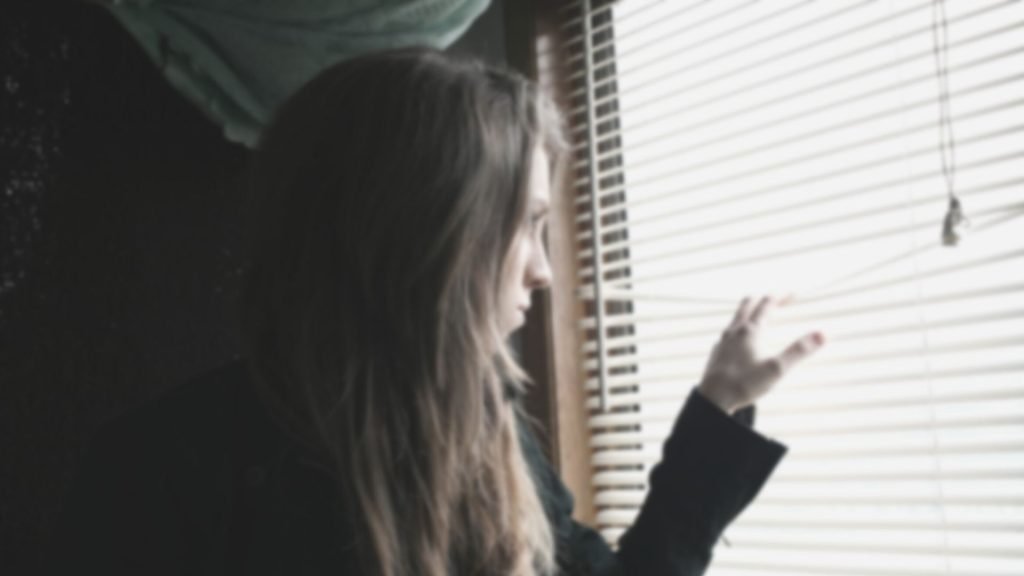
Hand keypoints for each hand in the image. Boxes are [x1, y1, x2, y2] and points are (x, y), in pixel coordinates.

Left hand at [697, 295, 824, 413]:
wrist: (713, 400)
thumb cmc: (743, 385)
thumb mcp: (777, 369)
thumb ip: (799, 350)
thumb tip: (822, 334)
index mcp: (750, 331)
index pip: (767, 304)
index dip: (782, 296)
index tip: (794, 294)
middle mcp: (734, 331)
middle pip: (749, 303)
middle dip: (765, 298)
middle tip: (779, 299)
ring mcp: (723, 340)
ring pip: (736, 316)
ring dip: (751, 309)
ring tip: (760, 312)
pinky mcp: (717, 351)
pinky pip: (729, 331)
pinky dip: (740, 326)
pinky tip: (743, 337)